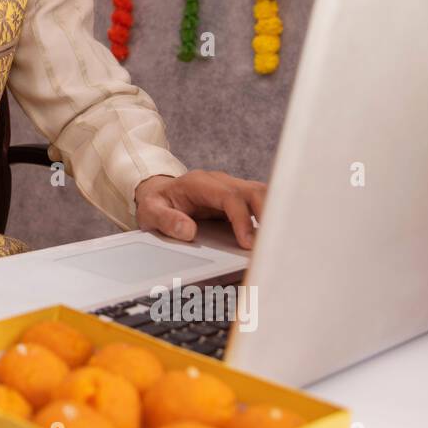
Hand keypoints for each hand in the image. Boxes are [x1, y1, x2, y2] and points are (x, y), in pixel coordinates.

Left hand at [134, 170, 266, 249]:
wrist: (160, 194)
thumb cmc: (157, 203)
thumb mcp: (151, 211)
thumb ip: (166, 220)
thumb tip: (188, 231)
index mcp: (199, 183)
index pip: (230, 196)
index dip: (242, 219)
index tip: (247, 243)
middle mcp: (220, 182)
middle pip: (254, 191)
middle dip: (266, 215)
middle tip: (269, 244)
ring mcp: (232, 189)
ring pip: (262, 194)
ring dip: (272, 215)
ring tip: (276, 241)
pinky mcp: (239, 199)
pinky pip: (260, 203)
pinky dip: (269, 217)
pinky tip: (271, 237)